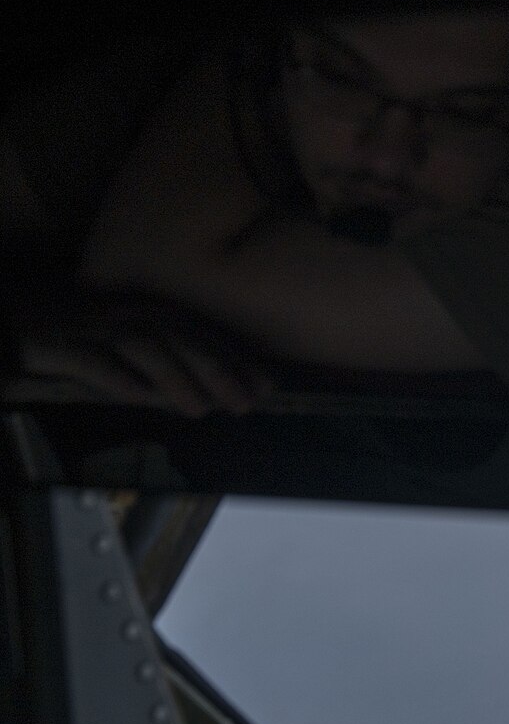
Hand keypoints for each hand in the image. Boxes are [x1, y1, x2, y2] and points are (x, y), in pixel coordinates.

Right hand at [11, 291, 274, 416]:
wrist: (9, 313)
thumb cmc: (75, 334)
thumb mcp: (127, 350)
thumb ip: (165, 372)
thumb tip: (211, 398)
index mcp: (147, 313)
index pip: (200, 335)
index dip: (236, 360)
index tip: (268, 387)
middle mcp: (125, 314)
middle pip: (179, 338)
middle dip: (216, 370)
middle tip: (246, 403)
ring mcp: (91, 326)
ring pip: (141, 348)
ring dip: (174, 378)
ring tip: (200, 410)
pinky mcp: (55, 342)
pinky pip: (90, 359)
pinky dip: (115, 377)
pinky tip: (137, 397)